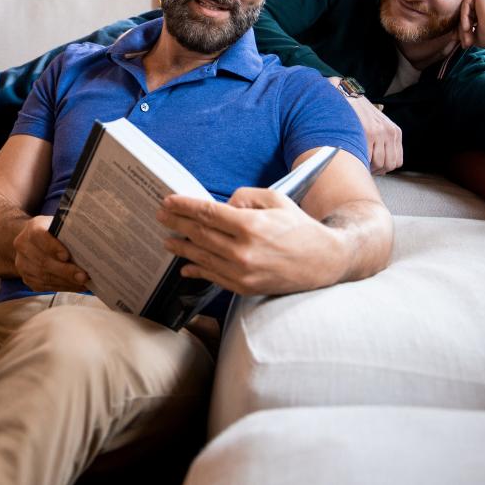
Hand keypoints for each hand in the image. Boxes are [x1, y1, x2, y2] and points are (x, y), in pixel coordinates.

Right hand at [13, 215, 88, 292]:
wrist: (32, 240)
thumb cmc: (52, 232)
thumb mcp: (59, 224)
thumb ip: (70, 230)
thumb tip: (90, 241)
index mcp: (33, 228)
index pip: (40, 236)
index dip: (53, 247)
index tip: (67, 256)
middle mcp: (23, 246)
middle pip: (43, 261)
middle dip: (65, 271)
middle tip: (83, 276)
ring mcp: (23, 264)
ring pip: (44, 276)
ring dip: (66, 282)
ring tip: (83, 283)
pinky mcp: (27, 278)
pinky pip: (44, 286)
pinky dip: (62, 287)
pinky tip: (76, 286)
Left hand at [157, 189, 345, 295]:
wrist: (323, 262)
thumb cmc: (299, 227)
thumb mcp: (276, 199)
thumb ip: (245, 197)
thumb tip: (223, 207)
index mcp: (251, 225)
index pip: (208, 213)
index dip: (184, 206)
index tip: (168, 201)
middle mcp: (243, 251)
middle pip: (200, 234)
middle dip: (177, 223)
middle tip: (161, 216)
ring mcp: (242, 273)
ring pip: (202, 257)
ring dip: (181, 247)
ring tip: (167, 239)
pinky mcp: (245, 287)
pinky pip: (213, 277)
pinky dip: (196, 270)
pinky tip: (185, 265)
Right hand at [330, 79, 401, 173]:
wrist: (347, 96)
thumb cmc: (359, 113)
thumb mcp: (379, 124)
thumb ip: (384, 141)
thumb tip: (381, 165)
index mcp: (395, 132)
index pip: (397, 161)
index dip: (385, 168)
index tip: (374, 167)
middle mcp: (390, 132)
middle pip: (389, 165)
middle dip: (377, 170)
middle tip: (366, 167)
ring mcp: (380, 132)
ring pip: (379, 164)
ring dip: (368, 167)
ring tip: (359, 162)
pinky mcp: (368, 133)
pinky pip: (367, 157)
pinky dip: (361, 161)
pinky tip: (354, 156)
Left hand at [458, 0, 484, 48]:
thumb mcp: (474, 33)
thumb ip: (464, 30)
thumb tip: (452, 36)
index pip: (468, 15)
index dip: (463, 29)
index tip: (464, 44)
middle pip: (465, 11)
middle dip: (462, 29)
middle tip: (465, 43)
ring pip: (465, 8)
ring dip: (463, 24)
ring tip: (468, 38)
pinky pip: (465, 3)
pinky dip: (464, 17)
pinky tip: (467, 28)